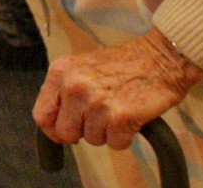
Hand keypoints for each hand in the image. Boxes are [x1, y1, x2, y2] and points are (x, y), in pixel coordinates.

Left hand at [33, 29, 202, 149]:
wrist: (161, 57)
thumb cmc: (124, 63)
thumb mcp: (83, 68)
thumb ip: (65, 90)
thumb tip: (53, 121)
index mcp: (61, 71)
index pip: (41, 115)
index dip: (53, 129)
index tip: (64, 131)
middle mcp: (74, 86)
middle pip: (65, 133)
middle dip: (82, 132)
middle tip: (99, 117)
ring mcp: (96, 102)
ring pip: (92, 140)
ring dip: (106, 132)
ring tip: (117, 109)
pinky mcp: (120, 117)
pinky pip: (115, 144)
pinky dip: (125, 137)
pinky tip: (130, 116)